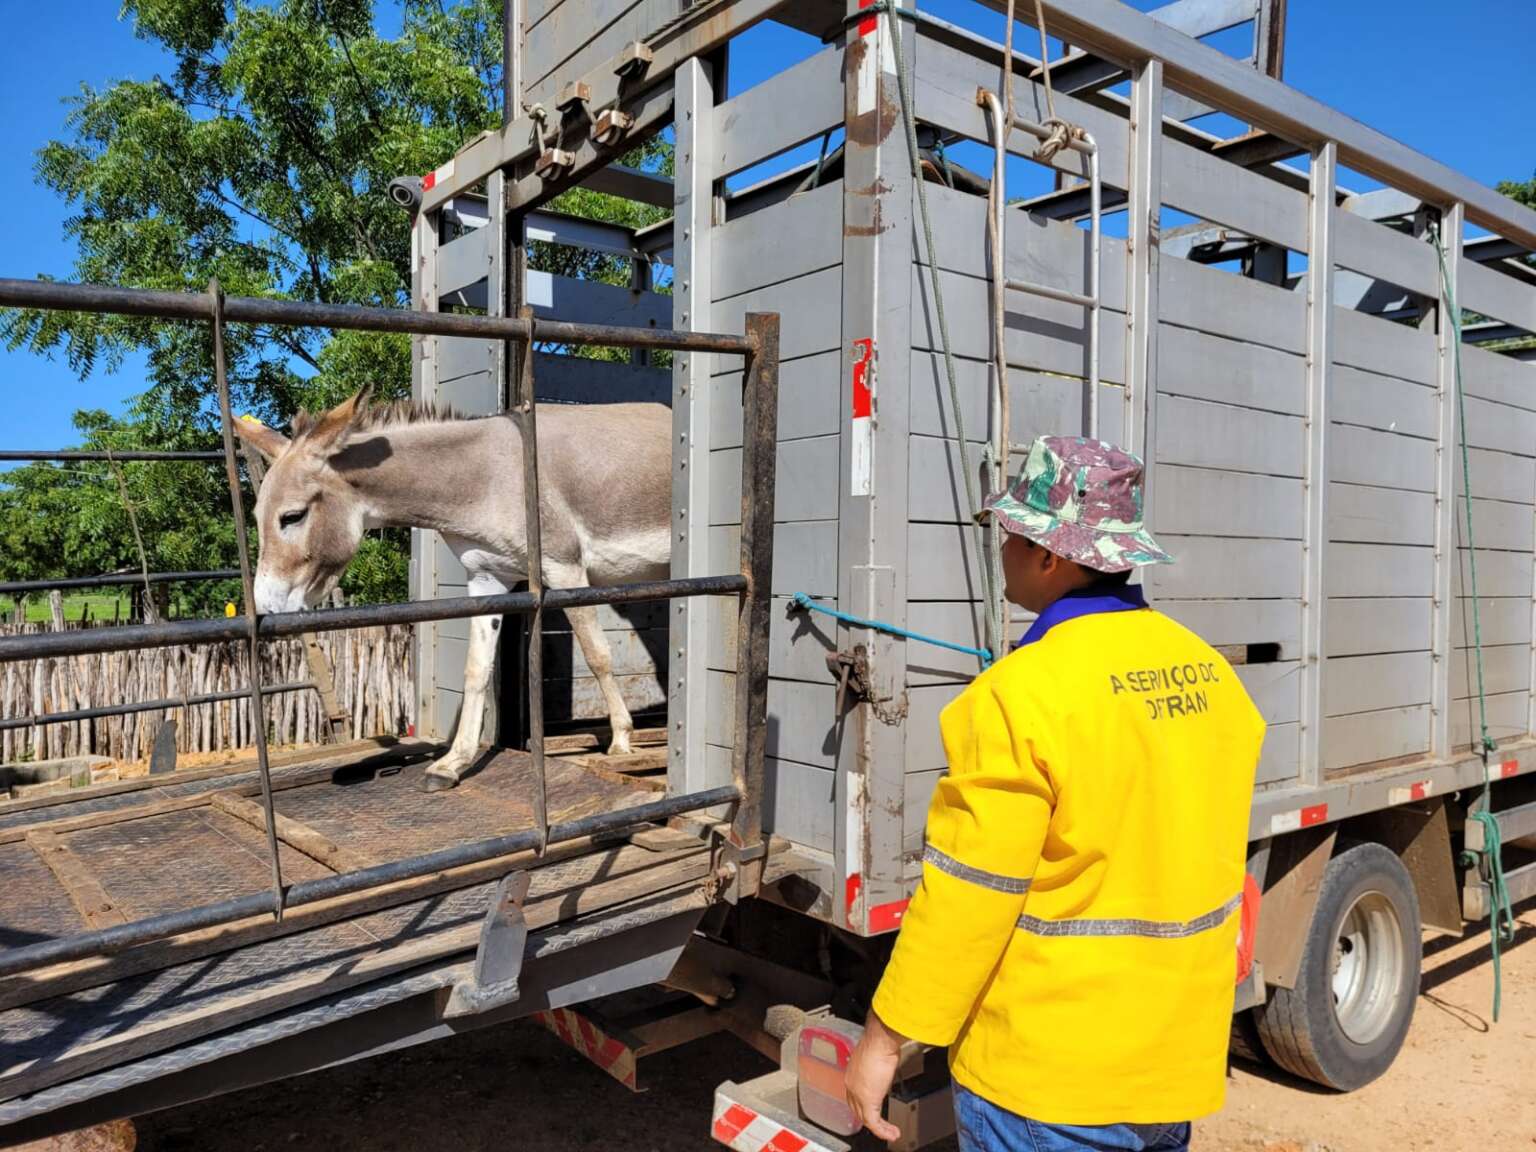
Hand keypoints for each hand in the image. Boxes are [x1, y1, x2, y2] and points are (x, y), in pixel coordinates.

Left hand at [844, 1009, 903, 1142]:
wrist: (880, 1040)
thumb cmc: (880, 1041)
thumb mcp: (878, 1054)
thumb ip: (879, 1063)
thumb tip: (887, 1060)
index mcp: (852, 1072)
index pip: (854, 1094)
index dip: (862, 1105)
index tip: (873, 1109)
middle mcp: (851, 1083)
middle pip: (856, 1108)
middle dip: (869, 1119)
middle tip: (881, 1126)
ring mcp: (858, 1093)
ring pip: (865, 1118)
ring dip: (879, 1128)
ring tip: (891, 1133)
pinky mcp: (868, 1100)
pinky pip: (874, 1122)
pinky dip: (883, 1130)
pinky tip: (891, 1133)